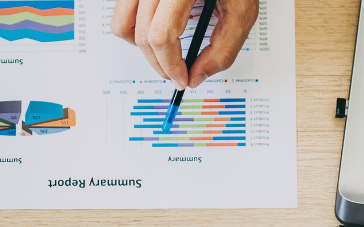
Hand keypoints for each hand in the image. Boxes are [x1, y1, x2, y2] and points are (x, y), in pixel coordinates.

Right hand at [110, 0, 258, 89]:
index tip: (182, 78)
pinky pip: (123, 10)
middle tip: (176, 74)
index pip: (161, 34)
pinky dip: (135, 27)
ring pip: (122, 23)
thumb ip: (223, 49)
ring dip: (141, 47)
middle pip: (142, 34)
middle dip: (158, 63)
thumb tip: (196, 76)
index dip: (170, 64)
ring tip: (164, 52)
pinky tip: (157, 29)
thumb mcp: (241, 11)